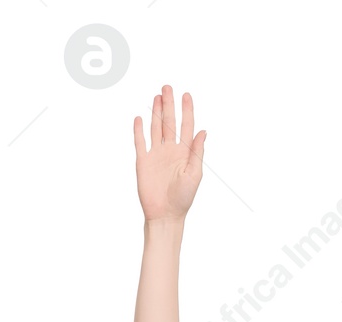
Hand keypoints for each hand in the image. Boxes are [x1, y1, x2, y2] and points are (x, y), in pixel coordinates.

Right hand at [134, 85, 204, 220]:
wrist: (165, 214)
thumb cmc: (183, 198)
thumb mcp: (195, 174)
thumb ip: (197, 152)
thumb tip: (203, 131)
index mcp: (185, 152)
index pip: (186, 125)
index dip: (187, 110)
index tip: (186, 95)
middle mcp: (170, 150)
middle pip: (169, 122)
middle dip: (169, 104)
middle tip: (168, 87)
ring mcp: (156, 155)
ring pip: (155, 128)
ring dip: (156, 112)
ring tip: (156, 97)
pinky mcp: (143, 162)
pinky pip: (140, 142)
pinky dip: (139, 130)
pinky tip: (139, 118)